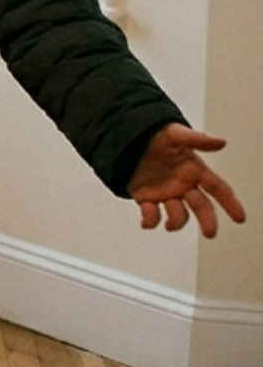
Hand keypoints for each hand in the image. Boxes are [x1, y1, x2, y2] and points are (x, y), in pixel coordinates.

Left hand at [128, 123, 245, 237]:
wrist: (127, 139)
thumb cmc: (155, 136)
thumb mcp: (175, 134)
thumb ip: (196, 139)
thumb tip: (222, 142)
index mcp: (194, 171)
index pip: (218, 188)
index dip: (230, 203)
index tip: (240, 218)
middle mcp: (183, 186)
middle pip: (202, 206)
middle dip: (208, 220)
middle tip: (210, 233)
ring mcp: (166, 194)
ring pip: (178, 215)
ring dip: (176, 221)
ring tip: (169, 223)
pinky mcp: (146, 199)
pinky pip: (151, 215)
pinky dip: (150, 221)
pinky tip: (147, 222)